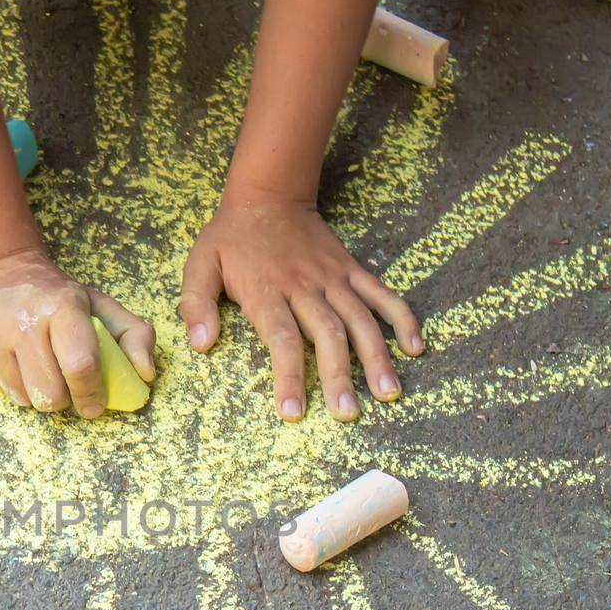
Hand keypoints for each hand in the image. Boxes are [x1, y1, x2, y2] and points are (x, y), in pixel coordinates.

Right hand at [0, 249, 155, 417]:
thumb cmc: (56, 298)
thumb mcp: (99, 306)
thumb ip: (134, 335)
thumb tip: (146, 374)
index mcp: (62, 307)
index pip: (81, 368)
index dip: (92, 396)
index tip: (94, 405)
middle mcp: (23, 320)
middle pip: (50, 396)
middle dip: (63, 398)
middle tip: (63, 380)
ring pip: (23, 399)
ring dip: (36, 392)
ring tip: (36, 365)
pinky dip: (10, 382)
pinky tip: (12, 357)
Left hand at [179, 193, 422, 422]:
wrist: (268, 195)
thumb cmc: (231, 238)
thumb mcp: (200, 265)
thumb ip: (196, 305)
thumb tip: (201, 345)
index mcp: (267, 291)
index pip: (282, 339)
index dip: (289, 376)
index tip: (294, 412)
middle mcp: (304, 286)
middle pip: (327, 334)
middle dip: (339, 376)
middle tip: (347, 414)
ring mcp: (333, 278)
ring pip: (360, 319)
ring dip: (377, 357)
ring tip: (388, 393)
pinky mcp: (351, 269)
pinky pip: (382, 294)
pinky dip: (401, 318)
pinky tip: (415, 347)